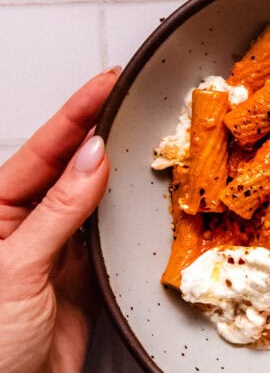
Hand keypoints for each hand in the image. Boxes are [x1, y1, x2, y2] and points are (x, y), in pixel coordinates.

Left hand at [0, 69, 117, 372]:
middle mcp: (20, 231)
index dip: (76, 115)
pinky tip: (145, 203)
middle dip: (101, 137)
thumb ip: (59, 213)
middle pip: (68, 172)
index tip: (109, 84)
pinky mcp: (79, 288)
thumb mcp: (16, 270)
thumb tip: (91, 159)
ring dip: (119, 180)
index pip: (40, 152)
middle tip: (139, 104)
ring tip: (150, 144)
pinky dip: (128, 225)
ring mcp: (52, 258)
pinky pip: (108, 245)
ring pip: (92, 206)